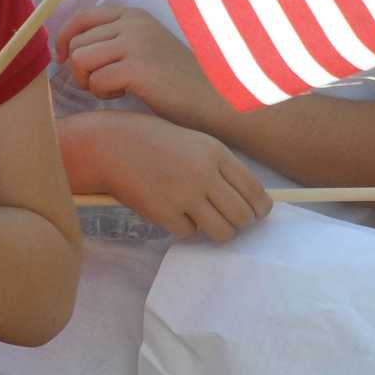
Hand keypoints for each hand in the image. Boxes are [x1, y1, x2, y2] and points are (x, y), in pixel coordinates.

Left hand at [55, 6, 220, 126]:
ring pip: (80, 61)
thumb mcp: (143, 46)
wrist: (210, 95)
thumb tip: (66, 49)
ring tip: (114, 87)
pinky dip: (105, 94)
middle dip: (80, 69)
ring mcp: (136, 44)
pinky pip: (96, 82)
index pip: (81, 17)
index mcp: (133, 15)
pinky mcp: (137, 68)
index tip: (64, 59)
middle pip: (76, 44)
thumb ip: (112, 40)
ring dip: (90, 81)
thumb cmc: (173, 77)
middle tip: (103, 82)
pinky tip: (128, 93)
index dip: (64, 39)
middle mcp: (133, 23)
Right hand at [80, 112, 270, 242]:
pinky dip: (186, 227)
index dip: (260, 208)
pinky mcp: (164, 214)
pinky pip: (189, 232)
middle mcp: (205, 174)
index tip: (257, 214)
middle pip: (242, 216)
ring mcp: (185, 195)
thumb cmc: (158, 142)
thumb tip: (248, 199)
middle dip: (241, 223)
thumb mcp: (197, 144)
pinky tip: (175, 211)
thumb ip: (221, 168)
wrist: (114, 145)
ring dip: (218, 231)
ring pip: (222, 231)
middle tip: (231, 221)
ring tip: (207, 221)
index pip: (254, 191)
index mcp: (217, 153)